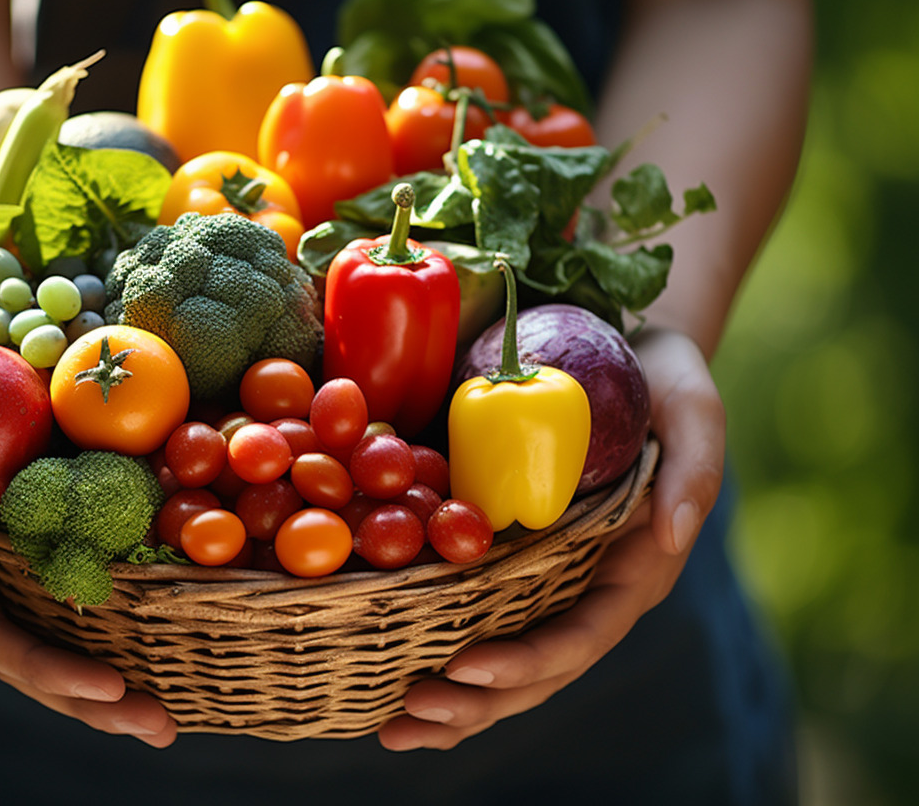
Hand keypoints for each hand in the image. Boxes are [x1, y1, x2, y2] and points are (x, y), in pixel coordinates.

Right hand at [0, 335, 177, 745]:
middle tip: (157, 727)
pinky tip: (178, 641)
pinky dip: (130, 620)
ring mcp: (16, 566)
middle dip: (90, 702)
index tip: (102, 684)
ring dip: (116, 680)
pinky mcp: (52, 540)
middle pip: (33, 657)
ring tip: (169, 719)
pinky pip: (88, 588)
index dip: (40, 664)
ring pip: (65, 637)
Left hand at [378, 327, 724, 749]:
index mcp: (632, 572)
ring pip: (507, 663)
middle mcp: (590, 591)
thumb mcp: (694, 410)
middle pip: (538, 670)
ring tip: (393, 726)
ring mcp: (551, 583)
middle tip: (405, 717)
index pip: (583, 634)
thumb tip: (671, 534)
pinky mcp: (516, 562)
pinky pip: (480, 619)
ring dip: (453, 703)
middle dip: (475, 702)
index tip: (466, 666)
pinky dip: (439, 653)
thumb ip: (694, 471)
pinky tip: (392, 678)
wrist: (634, 360)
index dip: (527, 659)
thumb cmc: (668, 383)